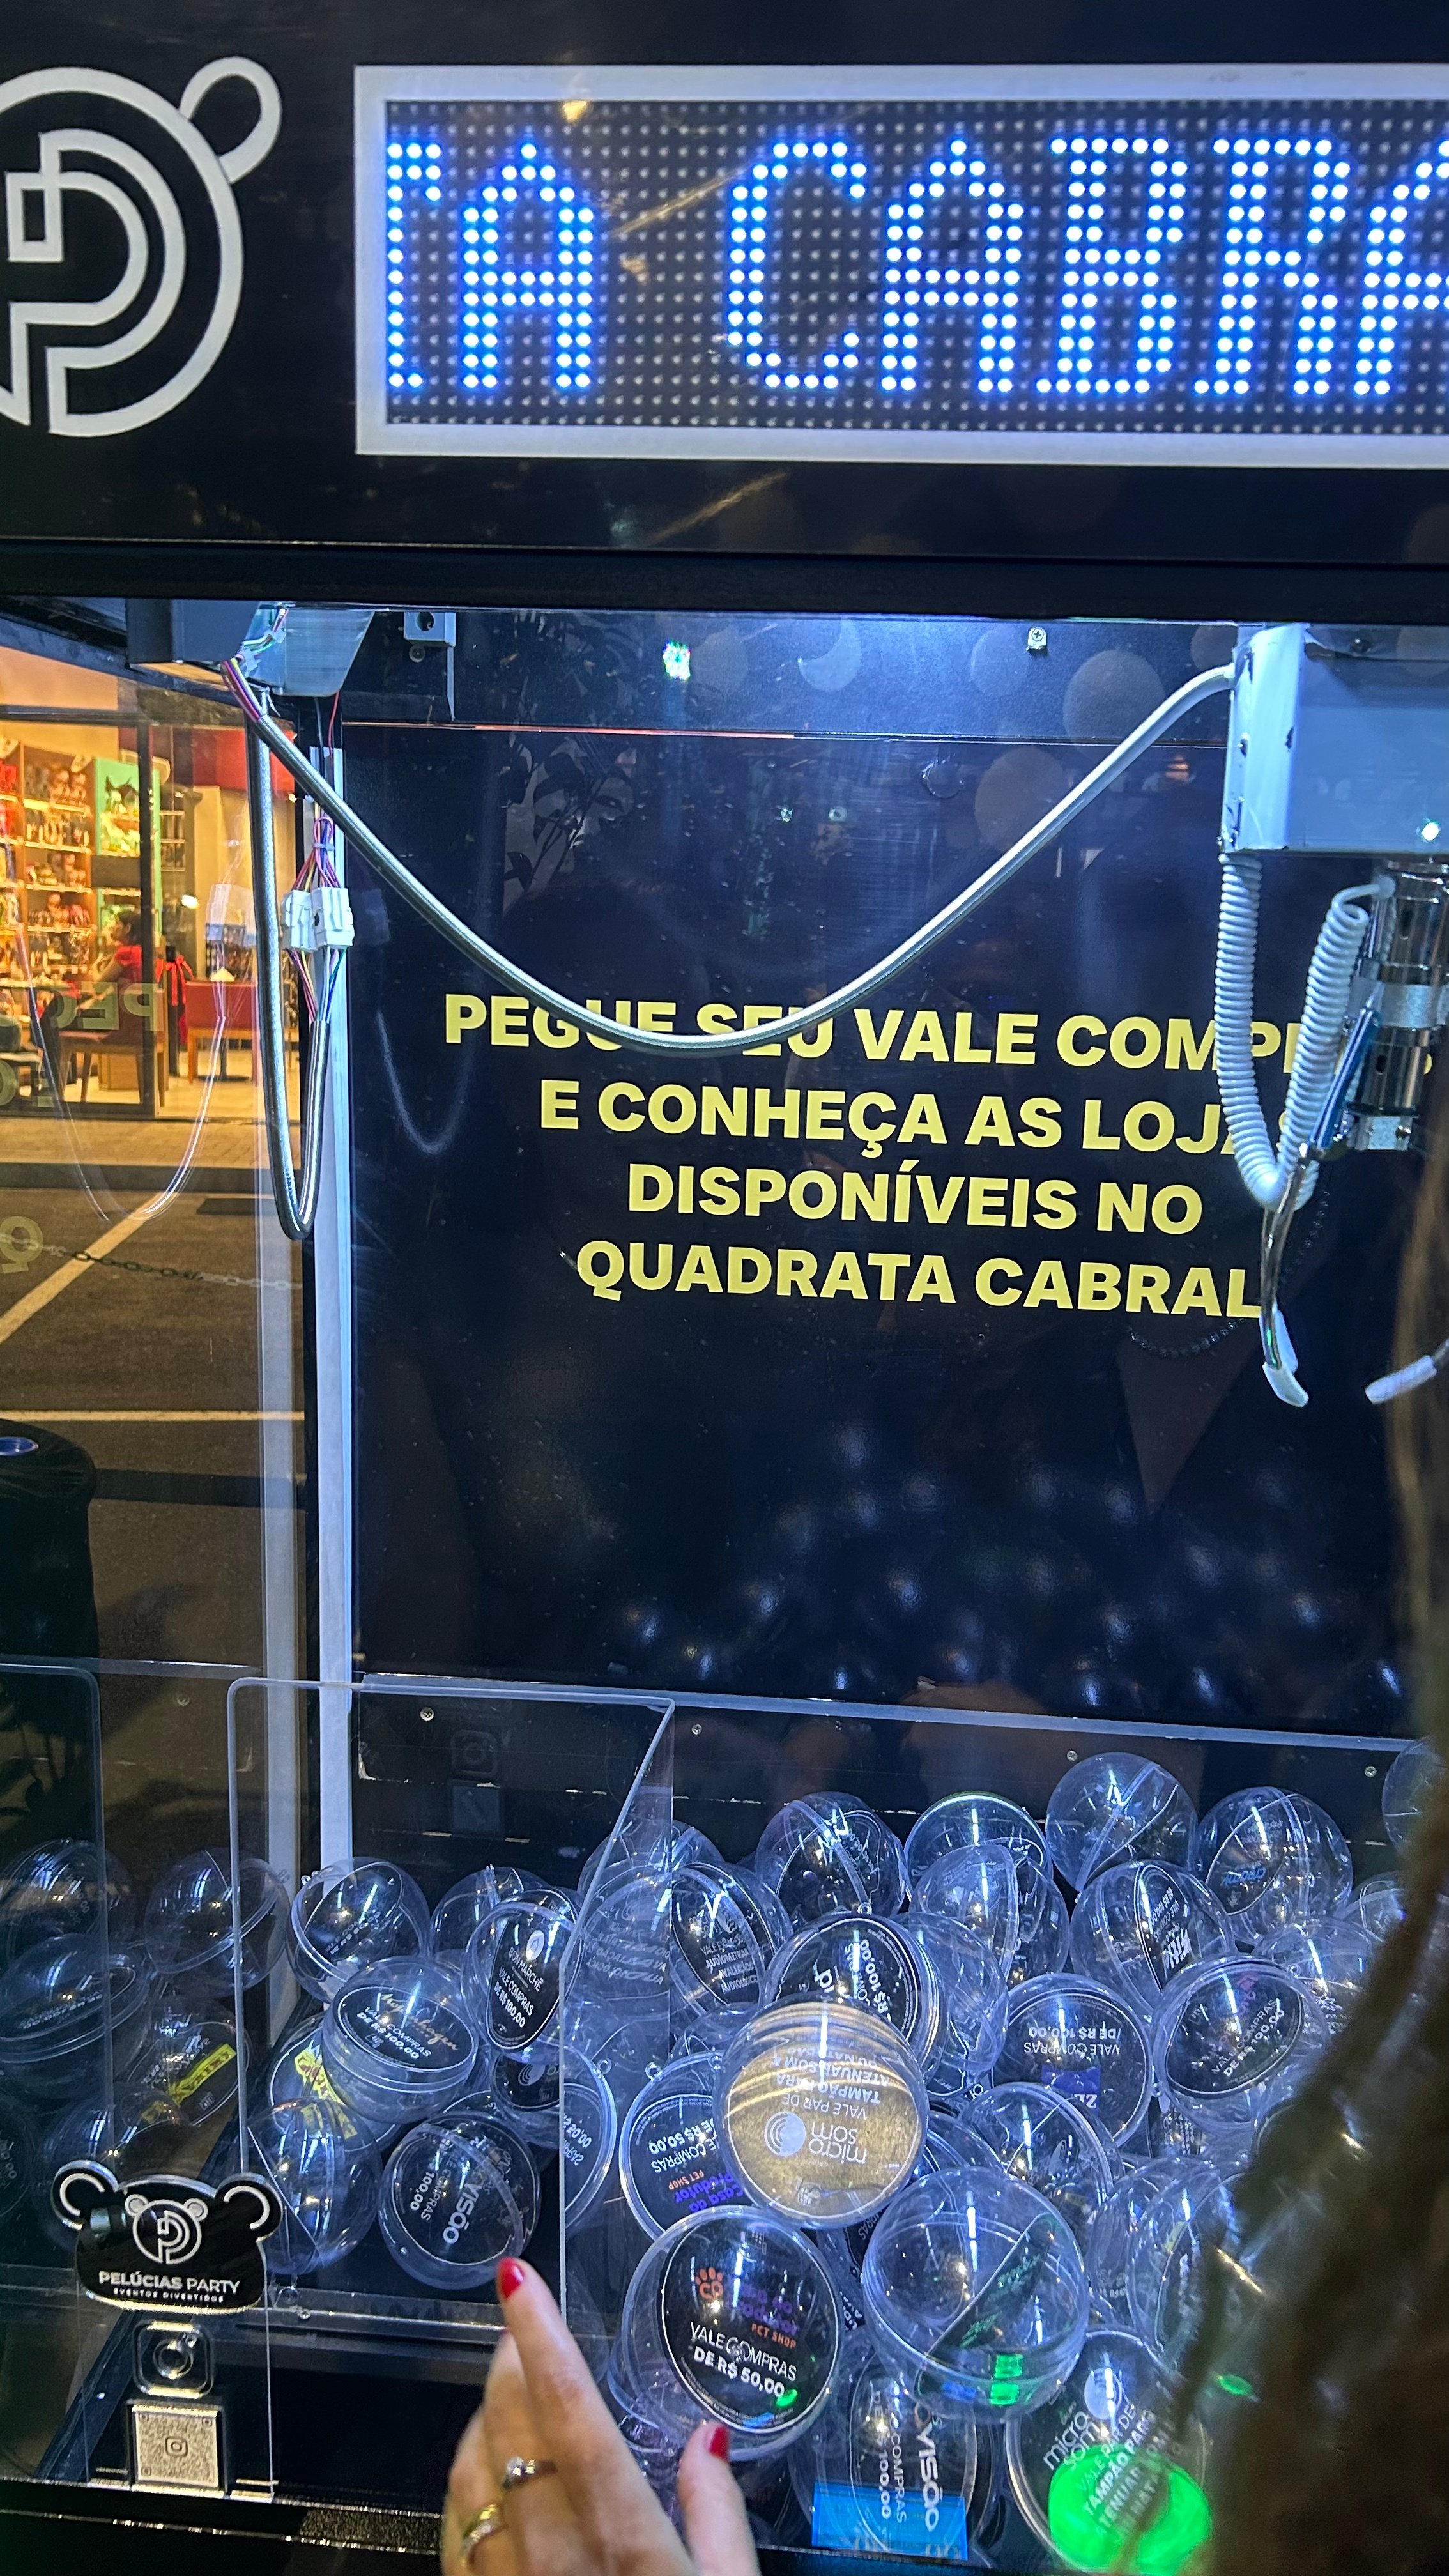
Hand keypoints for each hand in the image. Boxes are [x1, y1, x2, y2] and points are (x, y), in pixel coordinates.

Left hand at [441, 2260, 758, 2575]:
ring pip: (470, 2472)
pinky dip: (465, 2480)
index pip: (569, 2410)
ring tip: (509, 2389)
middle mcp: (551, 2550)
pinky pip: (455, 2528)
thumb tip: (709, 2438)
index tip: (518, 2278)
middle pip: (509, 2428)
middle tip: (521, 2323)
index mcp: (621, 2533)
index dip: (540, 2335)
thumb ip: (719, 2514)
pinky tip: (485, 2469)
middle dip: (508, 2361)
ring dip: (483, 2417)